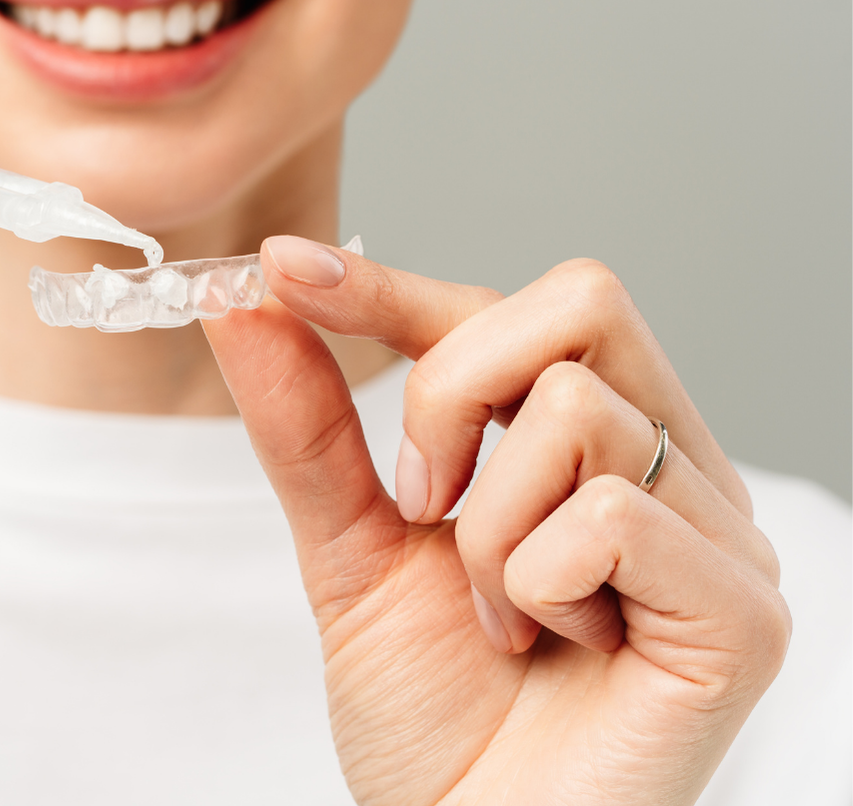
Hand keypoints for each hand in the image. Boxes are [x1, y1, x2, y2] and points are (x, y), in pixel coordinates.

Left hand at [203, 238, 789, 805]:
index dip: (396, 286)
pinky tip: (549, 648)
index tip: (288, 269)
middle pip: (580, 302)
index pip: (511, 311)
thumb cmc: (431, 717)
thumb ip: (308, 424)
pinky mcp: (742, 614)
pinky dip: (535, 584)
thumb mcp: (351, 546)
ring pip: (578, 411)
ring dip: (483, 527)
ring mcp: (718, 537)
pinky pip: (616, 515)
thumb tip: (244, 297)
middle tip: (419, 504)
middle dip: (449, 390)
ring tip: (496, 616)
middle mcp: (672, 471)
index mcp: (591, 447)